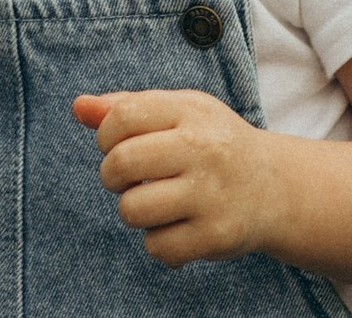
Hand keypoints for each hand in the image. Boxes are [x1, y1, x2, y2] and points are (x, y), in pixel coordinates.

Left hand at [73, 89, 279, 267]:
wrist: (273, 186)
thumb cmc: (210, 142)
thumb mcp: (176, 110)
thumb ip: (124, 106)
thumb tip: (78, 107)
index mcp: (189, 110)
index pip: (122, 116)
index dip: (105, 134)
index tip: (116, 144)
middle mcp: (202, 149)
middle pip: (121, 163)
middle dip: (111, 175)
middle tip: (127, 178)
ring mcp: (211, 194)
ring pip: (132, 209)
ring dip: (132, 210)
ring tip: (152, 201)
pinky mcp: (216, 235)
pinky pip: (158, 246)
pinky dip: (158, 241)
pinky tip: (176, 226)